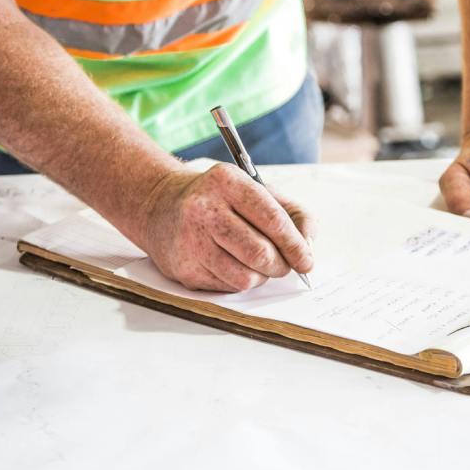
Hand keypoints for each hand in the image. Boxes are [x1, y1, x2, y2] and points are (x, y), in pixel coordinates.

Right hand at [139, 163, 314, 291]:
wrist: (161, 206)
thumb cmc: (219, 200)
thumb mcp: (256, 191)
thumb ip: (292, 213)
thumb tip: (308, 245)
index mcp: (227, 181)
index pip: (272, 219)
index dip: (295, 245)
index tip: (306, 260)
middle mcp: (204, 208)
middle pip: (260, 253)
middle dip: (281, 265)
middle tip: (284, 265)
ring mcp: (190, 240)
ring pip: (245, 277)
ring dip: (261, 277)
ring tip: (257, 263)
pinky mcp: (184, 268)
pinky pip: (227, 288)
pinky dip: (239, 281)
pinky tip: (231, 264)